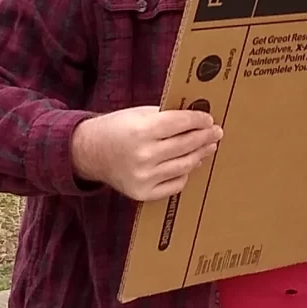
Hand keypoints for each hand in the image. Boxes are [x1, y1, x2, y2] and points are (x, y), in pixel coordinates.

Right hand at [72, 105, 222, 201]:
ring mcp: (143, 177)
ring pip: (184, 166)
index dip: (198, 120)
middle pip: (185, 145)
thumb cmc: (118, 128)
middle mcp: (142, 155)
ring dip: (200, 155)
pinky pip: (175, 184)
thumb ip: (166, 115)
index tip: (209, 118)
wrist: (90, 153)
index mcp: (140, 131)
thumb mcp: (139, 114)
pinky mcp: (142, 193)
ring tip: (208, 147)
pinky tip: (190, 164)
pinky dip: (185, 173)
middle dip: (205, 137)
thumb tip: (198, 117)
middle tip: (216, 132)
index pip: (179, 123)